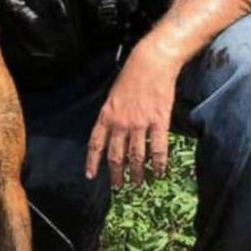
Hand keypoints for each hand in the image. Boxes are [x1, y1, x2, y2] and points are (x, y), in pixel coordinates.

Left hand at [85, 41, 178, 186]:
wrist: (151, 64)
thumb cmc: (131, 76)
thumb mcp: (113, 96)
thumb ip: (111, 116)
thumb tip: (111, 133)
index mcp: (106, 115)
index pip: (95, 144)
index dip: (92, 162)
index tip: (91, 176)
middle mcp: (120, 123)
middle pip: (115, 155)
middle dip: (116, 174)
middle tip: (117, 187)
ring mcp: (140, 124)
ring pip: (136, 156)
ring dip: (136, 173)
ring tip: (138, 184)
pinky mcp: (159, 122)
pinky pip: (158, 148)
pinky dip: (158, 164)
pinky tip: (159, 173)